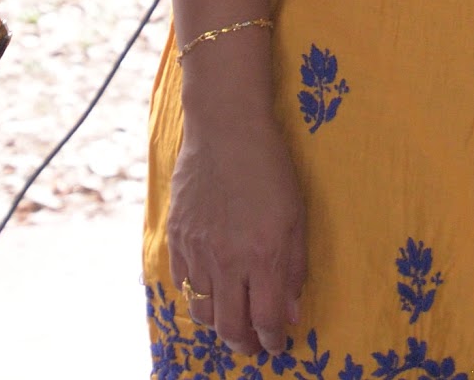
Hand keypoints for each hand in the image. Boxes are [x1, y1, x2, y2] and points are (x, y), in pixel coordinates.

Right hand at [167, 57, 309, 356]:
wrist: (225, 128)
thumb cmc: (270, 167)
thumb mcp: (297, 216)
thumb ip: (294, 268)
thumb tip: (291, 312)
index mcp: (263, 255)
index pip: (266, 319)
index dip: (272, 339)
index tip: (277, 345)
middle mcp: (227, 260)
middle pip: (230, 326)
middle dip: (244, 344)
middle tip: (253, 344)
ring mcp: (197, 250)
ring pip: (202, 311)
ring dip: (218, 325)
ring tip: (231, 323)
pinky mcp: (176, 237)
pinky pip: (183, 283)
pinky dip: (197, 297)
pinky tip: (211, 292)